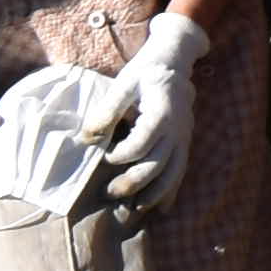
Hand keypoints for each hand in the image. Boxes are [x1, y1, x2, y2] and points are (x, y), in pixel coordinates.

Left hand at [107, 9, 212, 203]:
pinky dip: (170, 191)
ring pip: (173, 173)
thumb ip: (106, 111)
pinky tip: (160, 209)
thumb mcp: (123, 84)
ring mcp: (184, 137)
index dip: (122, 154)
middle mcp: (178, 127)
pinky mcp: (185, 143)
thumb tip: (86, 138)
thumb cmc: (145, 72)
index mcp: (162, 110)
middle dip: (133, 182)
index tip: (105, 156)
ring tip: (132, 208)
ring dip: (153, 194)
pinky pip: (180, 171)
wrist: (175, 62)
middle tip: (109, 192)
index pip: (143, 142)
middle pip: (158, 164)